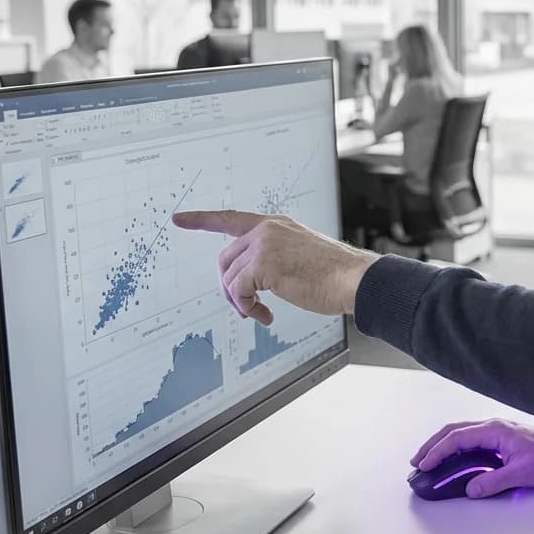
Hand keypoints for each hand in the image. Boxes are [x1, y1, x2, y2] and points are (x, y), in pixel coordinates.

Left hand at [172, 211, 377, 324]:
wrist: (354, 279)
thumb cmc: (335, 274)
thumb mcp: (300, 255)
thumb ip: (274, 257)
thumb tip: (249, 282)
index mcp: (276, 225)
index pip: (231, 218)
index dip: (202, 219)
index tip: (179, 218)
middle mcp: (268, 229)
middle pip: (225, 258)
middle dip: (229, 287)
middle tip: (245, 307)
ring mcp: (265, 244)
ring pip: (229, 278)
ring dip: (241, 302)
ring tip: (260, 313)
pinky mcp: (264, 264)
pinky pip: (238, 291)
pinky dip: (247, 308)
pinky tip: (265, 315)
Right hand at [411, 419, 533, 498]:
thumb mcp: (521, 474)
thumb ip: (494, 482)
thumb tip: (470, 489)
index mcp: (494, 430)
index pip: (457, 438)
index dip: (438, 451)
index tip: (425, 465)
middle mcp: (491, 426)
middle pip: (453, 430)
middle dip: (432, 444)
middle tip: (417, 461)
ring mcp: (494, 429)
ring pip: (460, 432)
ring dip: (441, 443)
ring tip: (427, 458)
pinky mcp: (498, 436)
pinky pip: (469, 436)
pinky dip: (454, 444)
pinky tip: (450, 456)